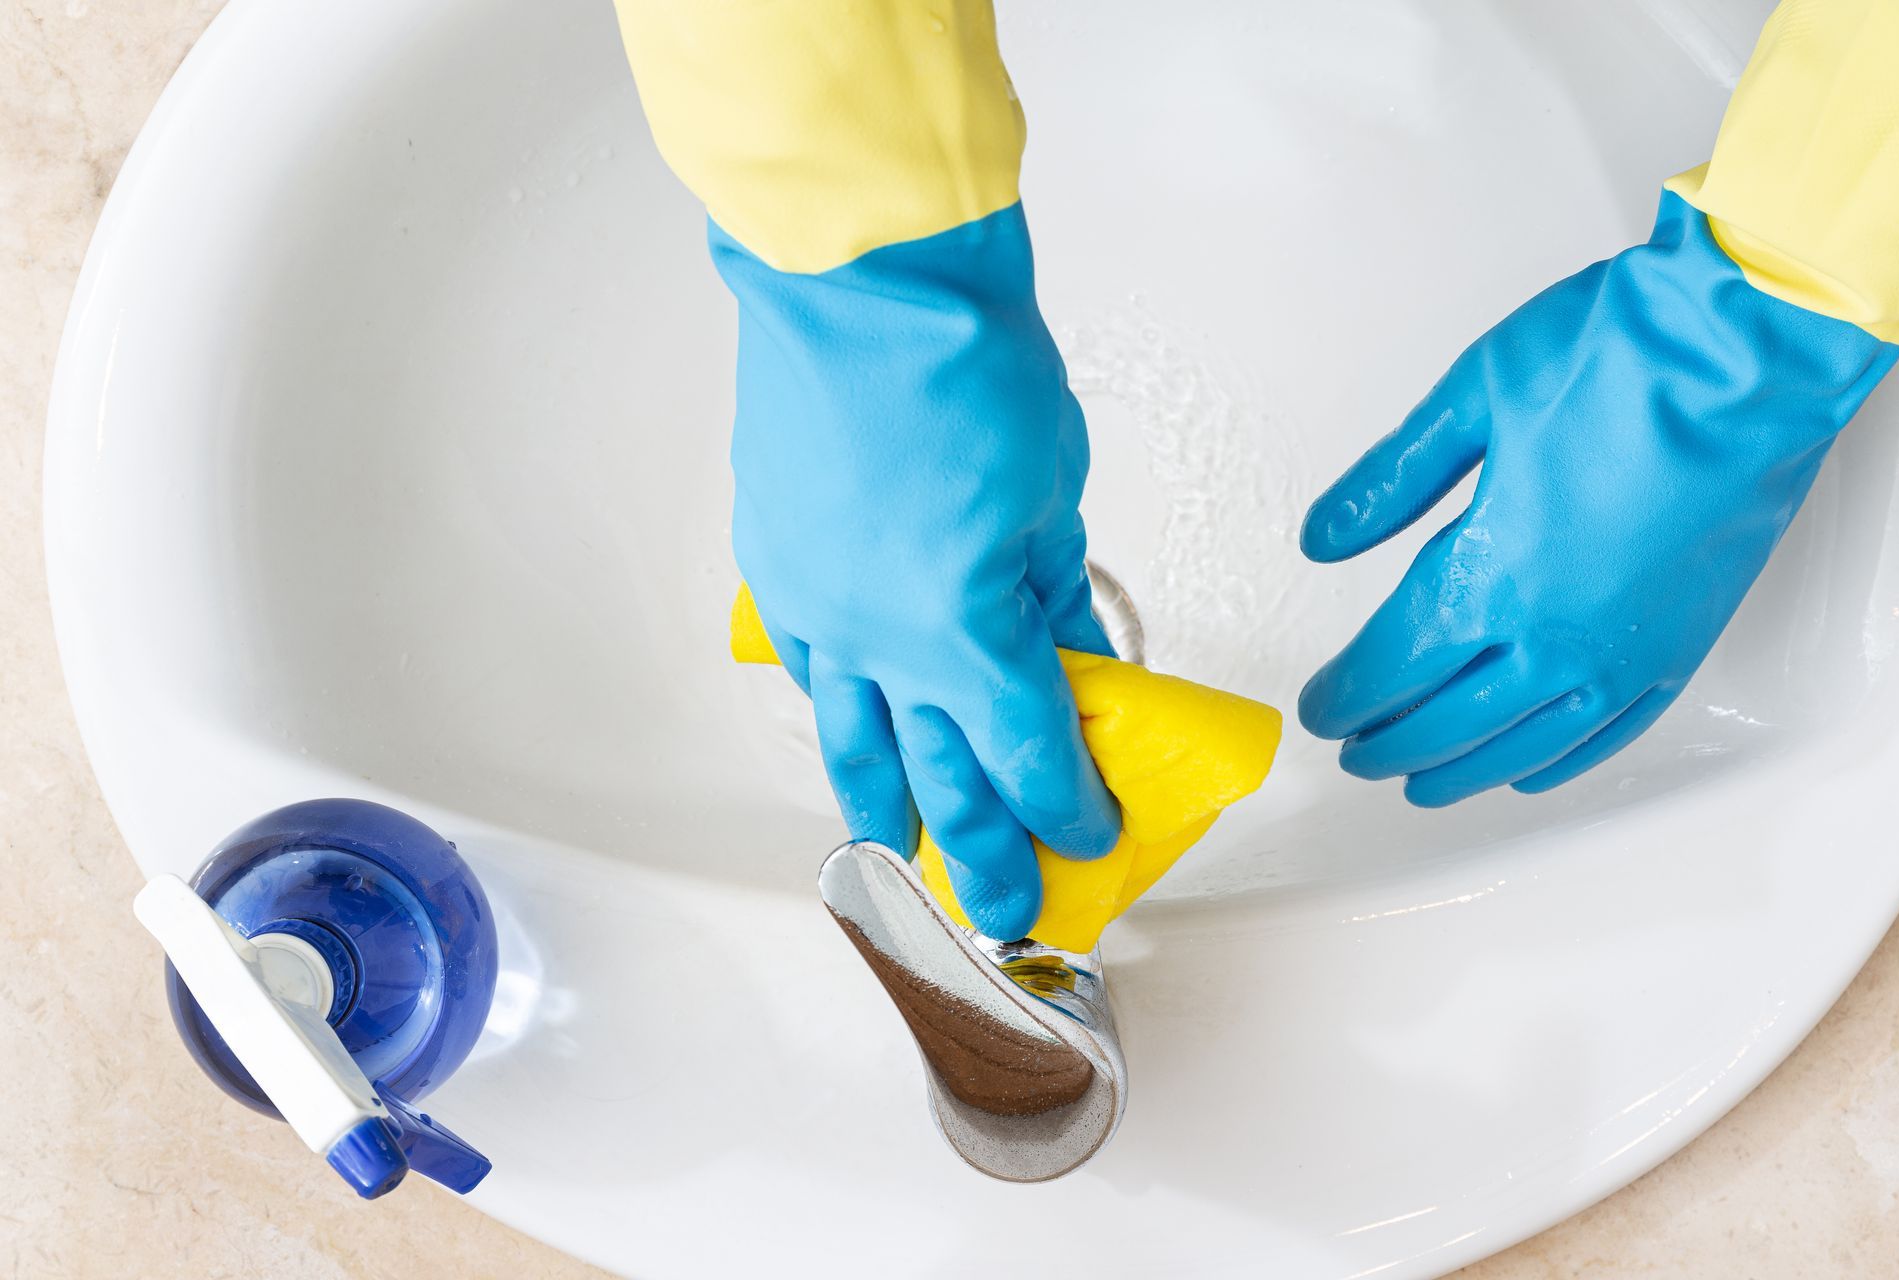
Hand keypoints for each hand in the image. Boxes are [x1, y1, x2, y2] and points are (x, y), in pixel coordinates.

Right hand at [712, 203, 1119, 938]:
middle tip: (1001, 912)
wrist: (862, 281)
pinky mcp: (776, 564)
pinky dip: (829, 703)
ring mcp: (814, 607)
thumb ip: (1055, 597)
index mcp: (962, 635)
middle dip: (978, 855)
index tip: (1089, 834)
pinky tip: (841, 724)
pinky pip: (802, 662)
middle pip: (937, 779)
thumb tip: (1071, 655)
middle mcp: (877, 642)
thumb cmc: (964, 364)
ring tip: (898, 861)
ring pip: (850, 737)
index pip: (1028, 756)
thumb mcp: (1051, 498)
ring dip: (882, 806)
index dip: (1066, 808)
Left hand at [1298, 190, 1898, 805]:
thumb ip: (1390, 482)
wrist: (1757, 349)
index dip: (1344, 697)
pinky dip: (1556, 761)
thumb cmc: (1628, 358)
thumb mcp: (1471, 399)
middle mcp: (1555, 636)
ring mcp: (1624, 652)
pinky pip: (1606, 735)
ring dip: (1461, 770)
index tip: (1318, 707)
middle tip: (1352, 748)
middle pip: (1446, 721)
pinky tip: (1528, 770)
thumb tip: (1323, 537)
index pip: (1391, 668)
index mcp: (1491, 577)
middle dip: (1387, 741)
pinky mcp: (1680, 646)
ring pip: (1522, 746)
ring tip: (1420, 781)